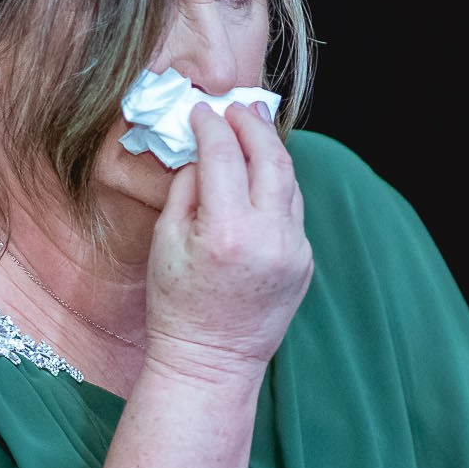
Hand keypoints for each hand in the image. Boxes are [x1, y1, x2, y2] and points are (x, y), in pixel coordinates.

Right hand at [143, 104, 312, 385]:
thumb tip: (202, 149)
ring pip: (289, 180)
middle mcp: (269, 237)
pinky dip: (276, 186)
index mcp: (227, 231)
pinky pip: (292, 210)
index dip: (211, 125)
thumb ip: (187, 188)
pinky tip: (259, 175)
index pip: (224, 155)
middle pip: (271, 157)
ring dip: (270, 151)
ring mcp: (293, 250)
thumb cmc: (177, 304)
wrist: (212, 361)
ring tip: (251, 129)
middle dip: (252, 124)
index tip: (200, 111)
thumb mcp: (165, 241)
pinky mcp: (304, 261)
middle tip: (236, 106)